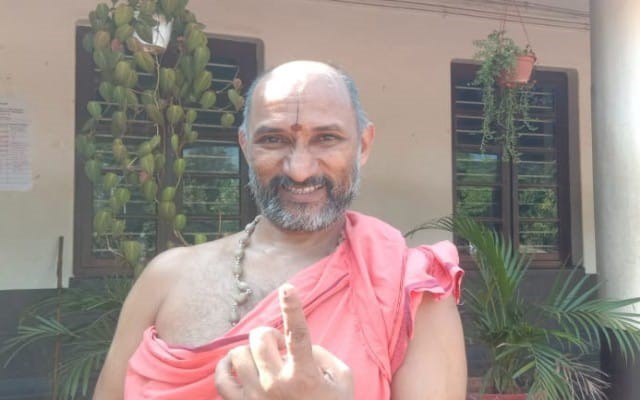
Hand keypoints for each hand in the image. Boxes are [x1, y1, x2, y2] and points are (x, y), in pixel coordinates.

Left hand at [215, 284, 352, 399]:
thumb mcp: (342, 381)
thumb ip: (323, 356)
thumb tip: (301, 345)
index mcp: (305, 375)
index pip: (299, 334)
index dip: (293, 308)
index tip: (287, 288)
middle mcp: (277, 384)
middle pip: (260, 338)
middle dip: (268, 335)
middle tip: (277, 347)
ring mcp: (256, 398)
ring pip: (238, 355)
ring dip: (250, 352)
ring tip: (261, 362)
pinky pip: (221, 379)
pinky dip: (226, 368)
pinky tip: (238, 368)